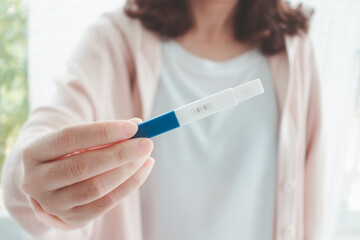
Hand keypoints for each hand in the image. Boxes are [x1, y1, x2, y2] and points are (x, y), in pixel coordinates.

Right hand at [22, 119, 153, 227]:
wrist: (50, 182)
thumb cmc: (69, 153)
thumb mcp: (78, 139)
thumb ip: (105, 132)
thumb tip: (138, 126)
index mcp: (33, 153)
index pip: (68, 138)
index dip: (103, 132)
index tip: (133, 127)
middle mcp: (36, 181)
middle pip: (82, 166)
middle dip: (120, 153)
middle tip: (147, 143)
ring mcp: (52, 204)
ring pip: (95, 187)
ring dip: (127, 170)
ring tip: (146, 156)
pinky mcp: (72, 219)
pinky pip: (106, 203)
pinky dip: (129, 185)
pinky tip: (143, 169)